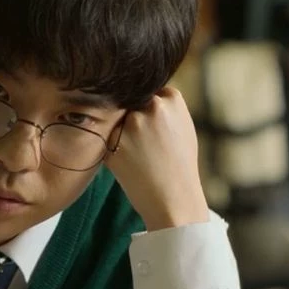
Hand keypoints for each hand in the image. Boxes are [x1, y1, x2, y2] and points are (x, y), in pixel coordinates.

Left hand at [104, 87, 207, 230]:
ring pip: (115, 117)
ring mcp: (130, 124)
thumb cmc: (179, 164)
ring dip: (119, 131)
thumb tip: (140, 93)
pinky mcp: (112, 140)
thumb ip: (164, 108)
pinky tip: (128, 160)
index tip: (152, 125)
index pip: (148, 91)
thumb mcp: (182, 127)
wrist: (172, 197)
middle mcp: (151, 107)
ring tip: (138, 154)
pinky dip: (111, 146)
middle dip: (132, 117)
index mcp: (172, 99)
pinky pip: (105, 135)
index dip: (146, 108)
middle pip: (131, 102)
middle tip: (143, 142)